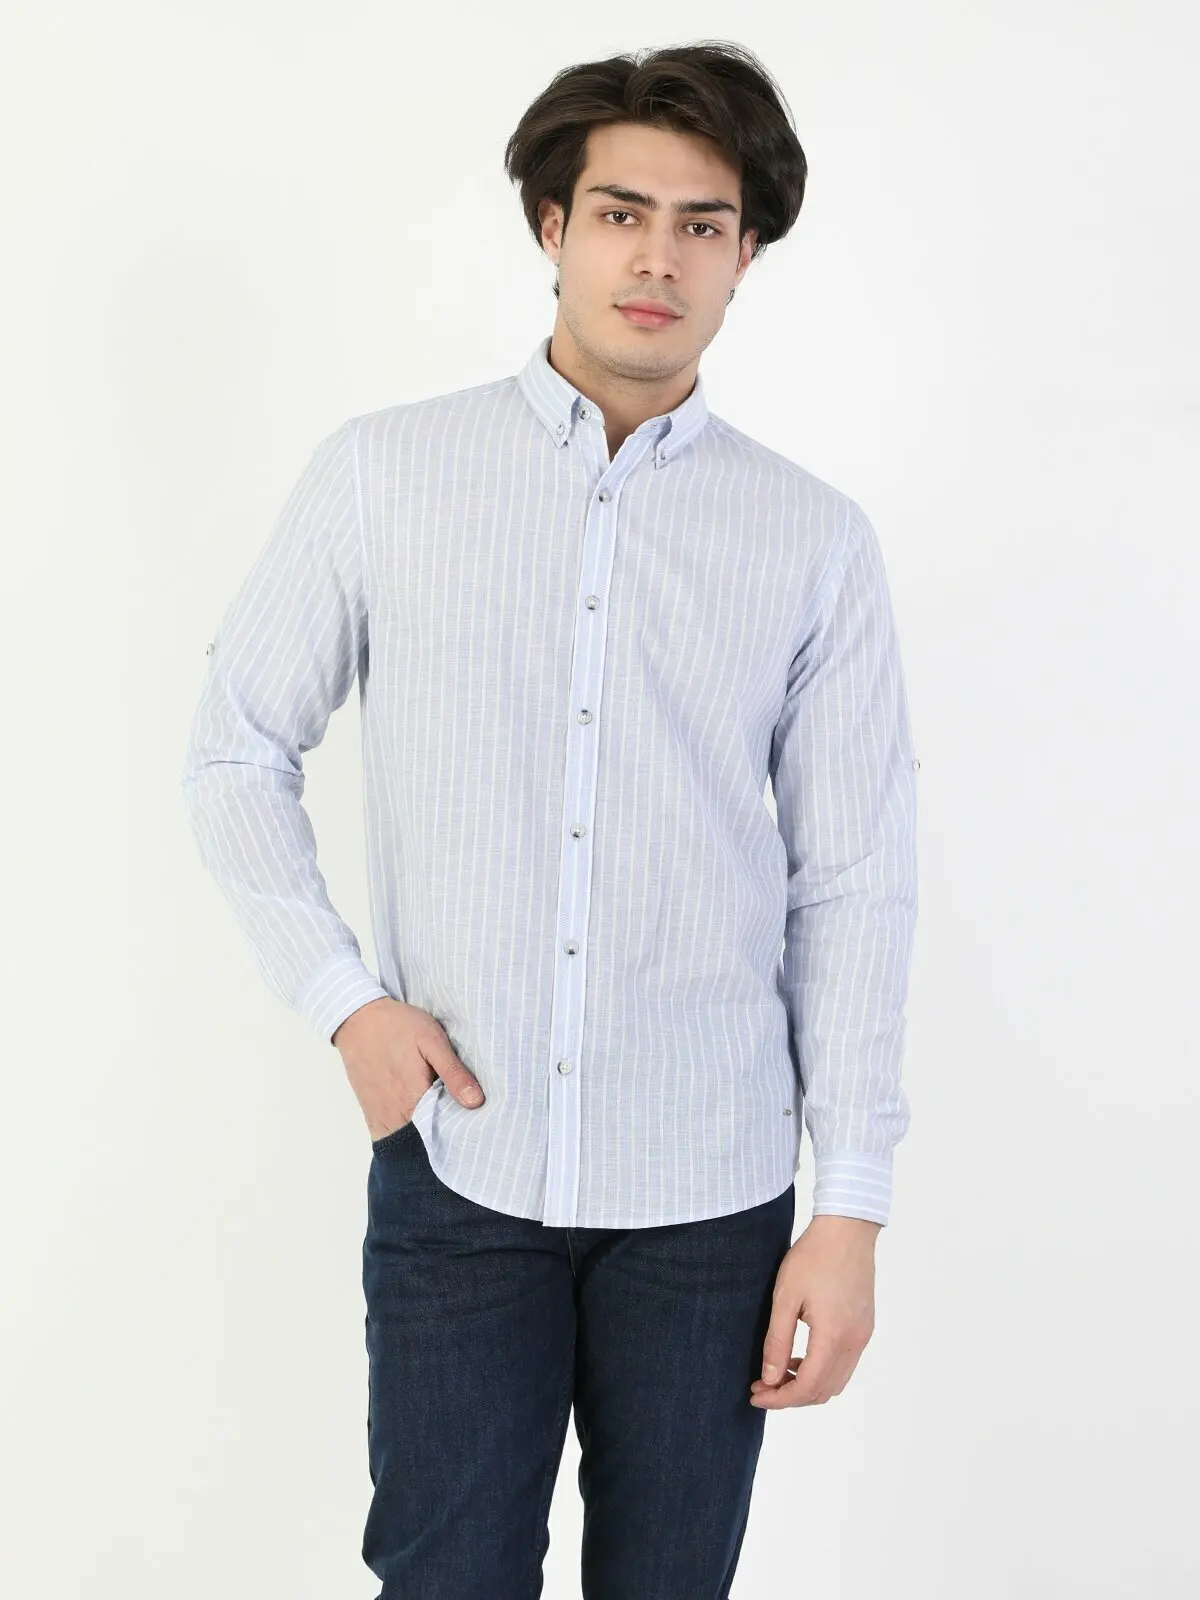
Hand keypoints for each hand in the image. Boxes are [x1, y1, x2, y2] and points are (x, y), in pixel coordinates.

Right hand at [333, 997, 484, 1141]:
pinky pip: (391, 1136)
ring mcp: (381, 1118)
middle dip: (445, 1130)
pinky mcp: (371, 1116)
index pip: (447, 1130)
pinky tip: (417, 1115)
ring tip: (438, 1111)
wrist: (359, 1019)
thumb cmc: (398, 1026)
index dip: (461, 1124)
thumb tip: (476, 1102)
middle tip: (458, 1111)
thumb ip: (454, 1073)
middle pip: (428, 1138)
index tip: (472, 1115)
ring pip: (410, 1139)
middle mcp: (396, 1115)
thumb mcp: (433, 1041)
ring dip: (425, 1133)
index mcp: (415, 1099)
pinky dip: (406, 1132)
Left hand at [749, 1214, 880, 1409]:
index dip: (779, 1398)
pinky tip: (801, 1356)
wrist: (847, 1229)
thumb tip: (769, 1377)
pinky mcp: (865, 1326)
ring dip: (808, 1385)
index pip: (807, 1387)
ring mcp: (863, 1335)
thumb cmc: (813, 1257)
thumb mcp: (785, 1298)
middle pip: (823, 1391)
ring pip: (836, 1381)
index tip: (756, 1394)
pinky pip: (845, 1364)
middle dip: (791, 1396)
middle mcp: (854, 1342)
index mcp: (833, 1336)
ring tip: (778, 1372)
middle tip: (762, 1386)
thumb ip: (778, 1341)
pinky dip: (823, 1370)